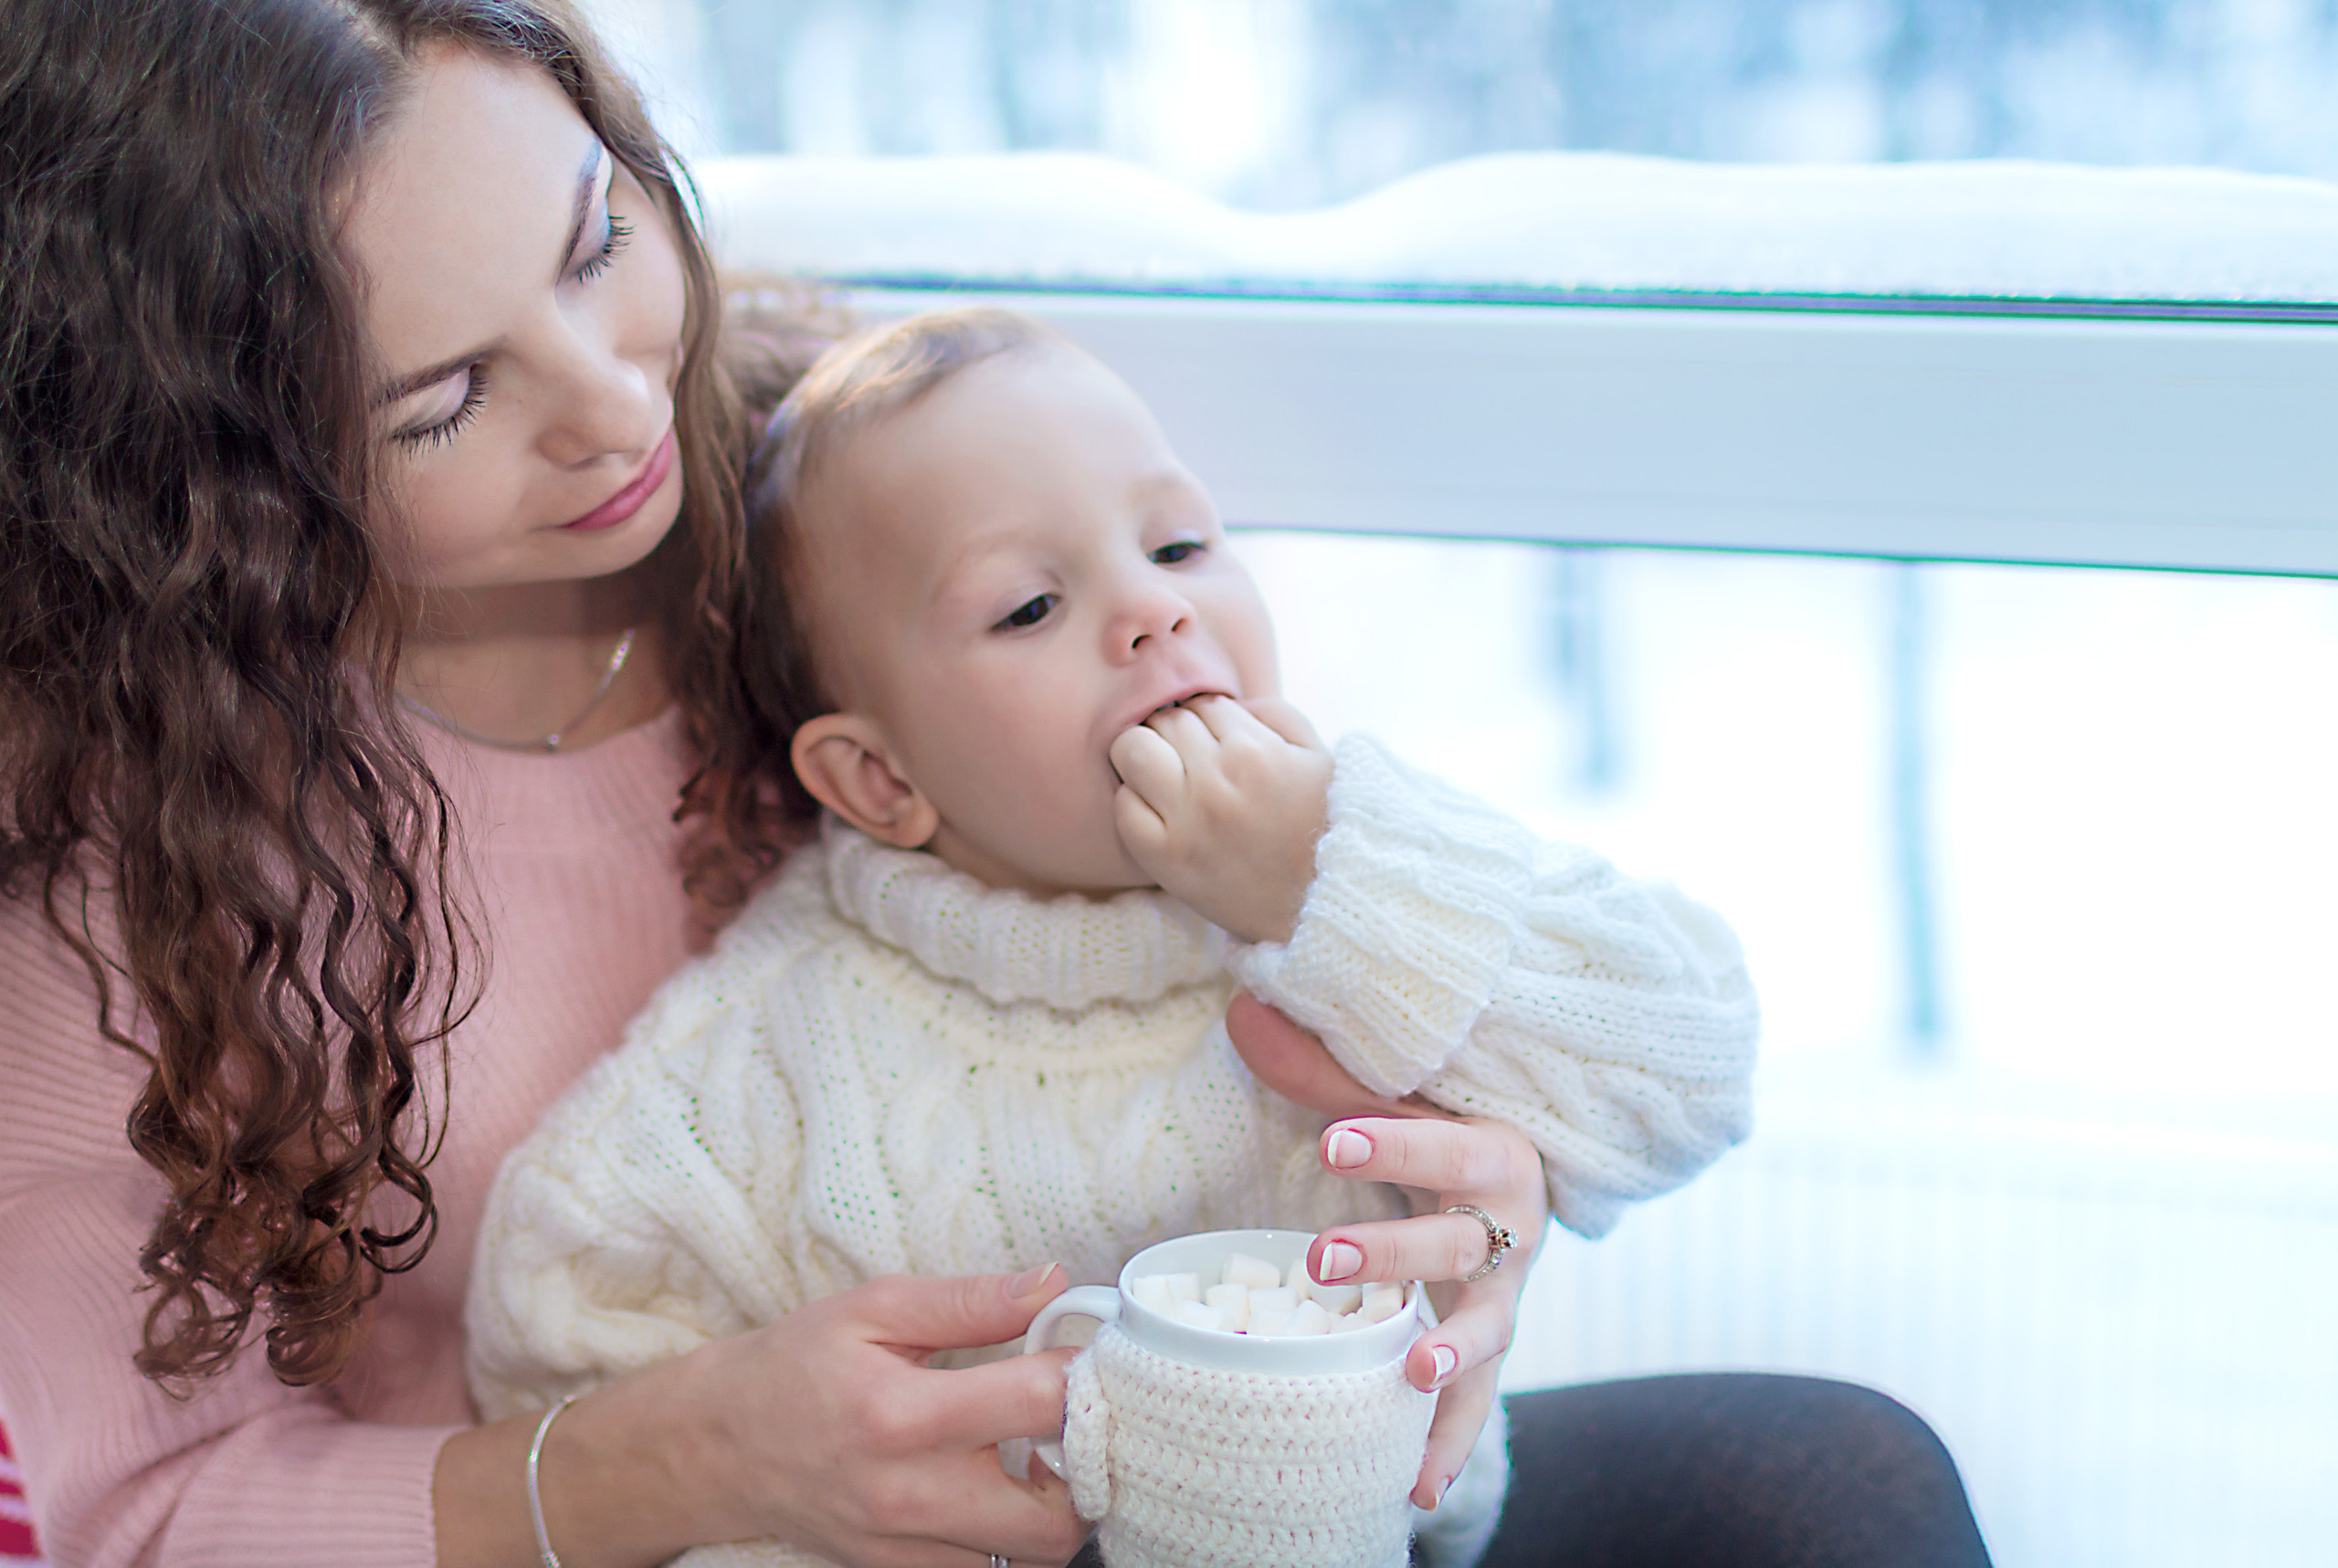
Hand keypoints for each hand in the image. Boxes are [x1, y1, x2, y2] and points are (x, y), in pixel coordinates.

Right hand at [510, 1267, 1091, 1567]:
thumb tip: (1053, 1285)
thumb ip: (970, 1301)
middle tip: (1074, 1420)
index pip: (1040, 1405)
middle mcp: (910, 1495)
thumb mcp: (874, 1309)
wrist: (718, 1447)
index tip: (1088, 1354)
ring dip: (1054, 1503)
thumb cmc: (795, 1366)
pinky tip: (994, 1484)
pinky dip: (1009, 1531)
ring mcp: (906, 1547)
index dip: (1084, 1375)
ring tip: (1036, 1451)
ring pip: (1031, 1556)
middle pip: (1055, 1517)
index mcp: (903, 1414)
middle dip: (1087, 1467)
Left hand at [1108, 695, 1332, 942]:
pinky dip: (1135, 801)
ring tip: (1167, 776)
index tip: (1218, 742)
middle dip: (1178, 733)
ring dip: (1146, 755)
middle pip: (1166, 721)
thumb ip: (1277, 715)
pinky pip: (1123, 807)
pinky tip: (1159, 811)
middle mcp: (1216, 781)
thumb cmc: (1324, 829)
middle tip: (1192, 761)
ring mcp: (1186, 821)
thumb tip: (1228, 703)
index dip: (1210, 719)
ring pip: (1132, 750)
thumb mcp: (1320, 759)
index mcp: (1254, 751)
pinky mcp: (1165, 859)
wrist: (1324, 906)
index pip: (1205, 703)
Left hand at [1226, 994, 1546, 1511]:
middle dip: (1391, 1253)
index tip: (1330, 1138)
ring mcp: (1504, 1295)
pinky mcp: (1490, 1346)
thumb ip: (1321, 1068)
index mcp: (1491, 1151)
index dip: (1389, 1141)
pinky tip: (1418, 1489)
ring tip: (1410, 1374)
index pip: (1440, 1142)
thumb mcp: (1393, 1098)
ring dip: (1446, 1356)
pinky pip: (1477, 1404)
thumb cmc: (1439, 1134)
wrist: (1514, 1185)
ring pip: (1479, 1326)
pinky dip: (1449, 1444)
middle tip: (1322, 1258)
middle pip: (1452, 1241)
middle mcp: (1509, 1226)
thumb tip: (1242, 1012)